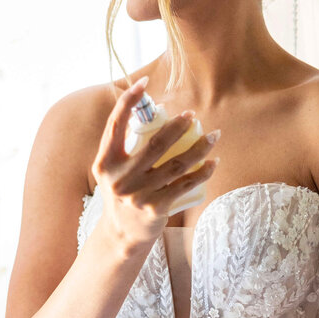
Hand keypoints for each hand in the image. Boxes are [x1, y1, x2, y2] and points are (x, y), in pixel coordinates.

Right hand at [92, 75, 218, 248]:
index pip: (115, 124)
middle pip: (155, 144)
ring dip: (200, 148)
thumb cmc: (122, 193)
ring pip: (177, 164)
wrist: (121, 235)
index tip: (144, 82)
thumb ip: (123, 147)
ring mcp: (139, 195)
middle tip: (191, 116)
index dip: (128, 100)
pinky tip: (213, 162)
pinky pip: (186, 185)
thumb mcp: (112, 171)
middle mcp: (120, 179)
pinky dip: (203, 172)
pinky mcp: (156, 208)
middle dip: (177, 126)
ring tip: (213, 136)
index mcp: (104, 163)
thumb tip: (149, 112)